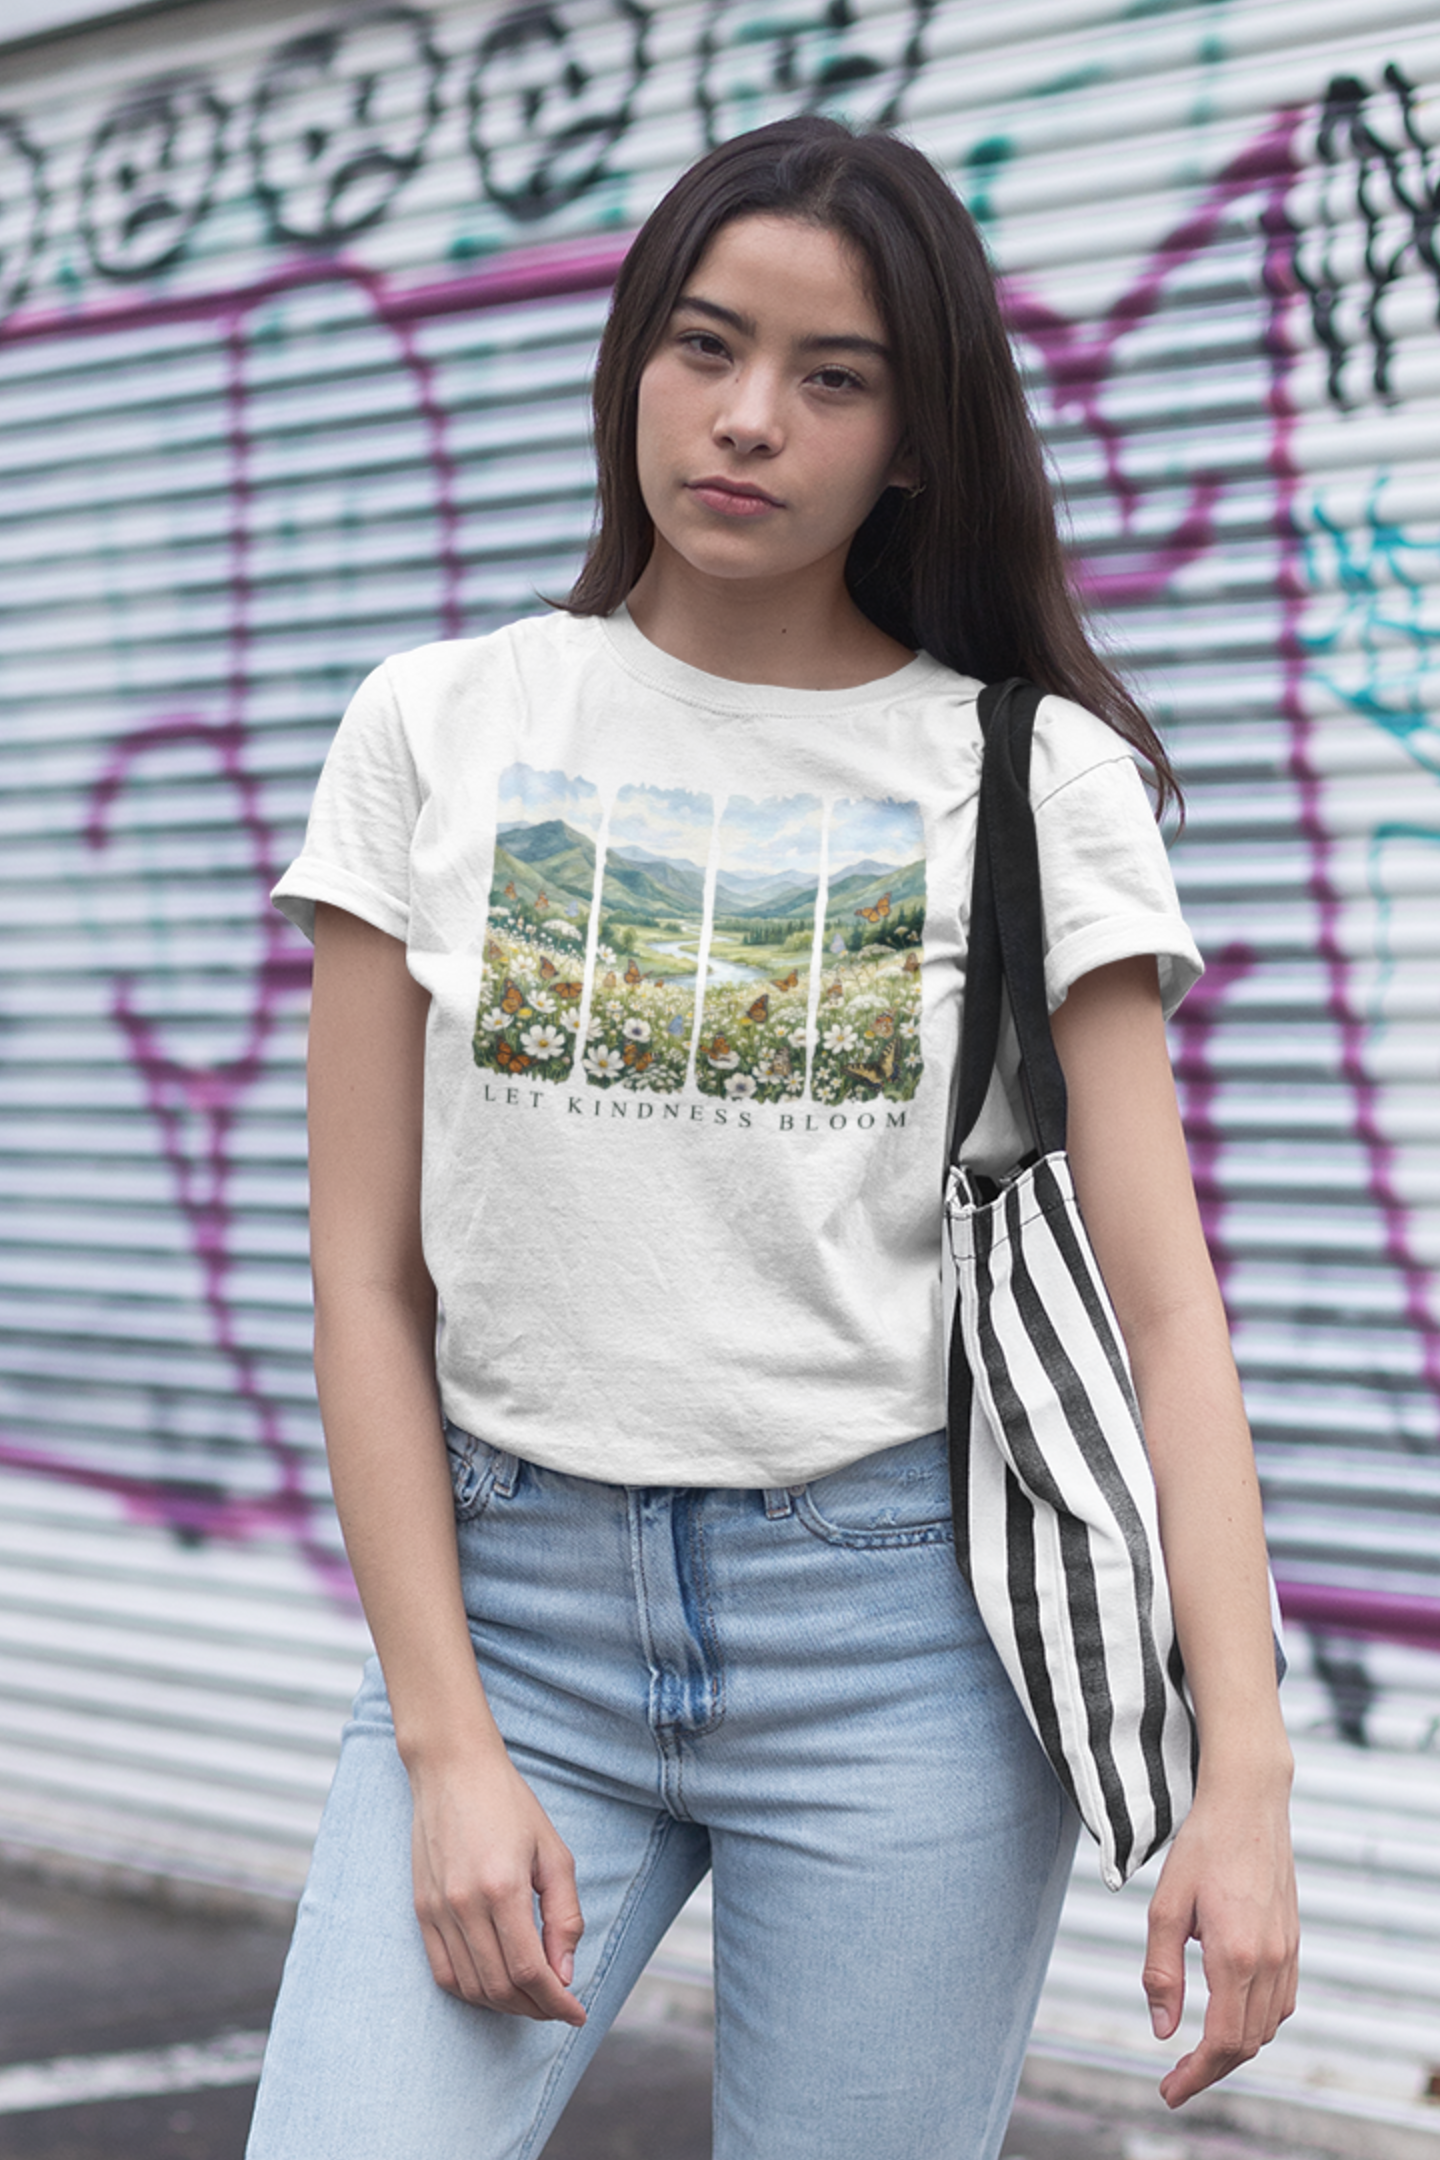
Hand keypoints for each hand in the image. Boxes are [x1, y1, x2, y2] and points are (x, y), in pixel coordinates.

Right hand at [408, 1746, 586, 2023]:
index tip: (577, 2013)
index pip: (530, 1971)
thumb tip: (564, 1974)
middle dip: (535, 2008)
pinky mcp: (421, 1910)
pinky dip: (471, 1990)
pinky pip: (443, 1972)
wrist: (453, 1770)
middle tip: (558, 2006)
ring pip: (471, 1987)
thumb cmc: (510, 1805)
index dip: (556, 2002)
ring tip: (532, 1998)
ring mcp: (438, 1910)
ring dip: (505, 2005)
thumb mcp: (553, 1853)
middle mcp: (465, 1905)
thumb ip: (564, 1916)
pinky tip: (495, 1985)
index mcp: (503, 1888)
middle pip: (500, 1987)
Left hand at [1143, 1769, 1297, 2106]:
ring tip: (1196, 2054)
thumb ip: (1161, 1971)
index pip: (1221, 2042)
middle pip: (1245, 2044)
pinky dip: (1256, 2023)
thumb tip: (1162, 2029)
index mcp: (1235, 1955)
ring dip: (1233, 2050)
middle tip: (1174, 2082)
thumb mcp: (1165, 1906)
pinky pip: (1280, 2003)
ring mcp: (1286, 1952)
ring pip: (1266, 2028)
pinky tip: (1229, 2015)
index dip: (1194, 2075)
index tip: (1168, 2091)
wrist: (1249, 1803)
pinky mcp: (1292, 1942)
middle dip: (1209, 2071)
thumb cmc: (1201, 1847)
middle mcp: (1268, 1961)